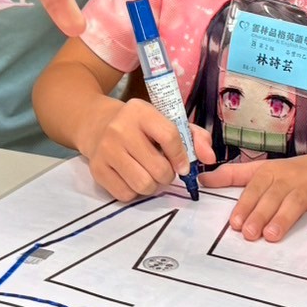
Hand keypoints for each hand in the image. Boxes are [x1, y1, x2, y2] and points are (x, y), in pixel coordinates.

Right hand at [77, 98, 215, 201]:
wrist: (99, 125)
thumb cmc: (141, 127)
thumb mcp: (167, 122)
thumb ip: (195, 137)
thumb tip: (210, 158)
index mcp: (141, 112)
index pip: (170, 137)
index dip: (181, 157)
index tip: (183, 166)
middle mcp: (120, 129)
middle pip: (159, 168)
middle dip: (167, 175)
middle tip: (164, 170)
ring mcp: (106, 150)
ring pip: (143, 185)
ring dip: (153, 186)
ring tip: (149, 174)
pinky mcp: (97, 169)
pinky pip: (125, 195)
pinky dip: (134, 192)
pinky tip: (132, 178)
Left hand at [201, 154, 306, 241]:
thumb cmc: (294, 176)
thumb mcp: (264, 171)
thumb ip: (233, 176)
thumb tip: (203, 179)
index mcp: (273, 171)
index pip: (256, 187)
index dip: (245, 204)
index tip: (235, 223)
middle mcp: (293, 176)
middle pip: (274, 195)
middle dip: (261, 214)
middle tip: (249, 235)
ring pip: (298, 201)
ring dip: (285, 218)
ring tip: (272, 236)